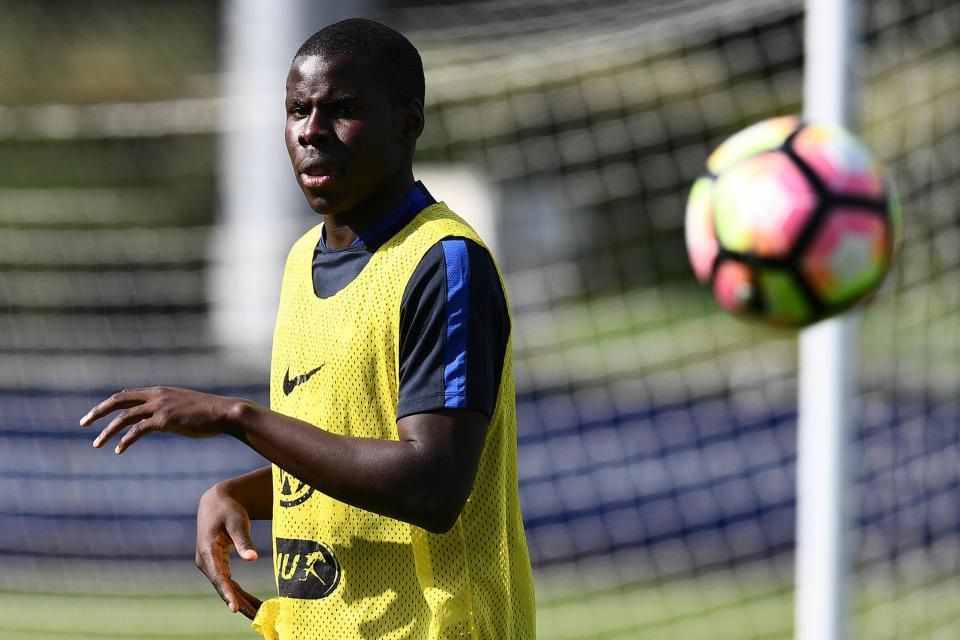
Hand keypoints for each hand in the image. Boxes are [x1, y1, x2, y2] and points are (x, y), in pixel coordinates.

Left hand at [79, 386, 239, 453]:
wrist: (225, 413)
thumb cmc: (209, 413)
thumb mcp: (186, 406)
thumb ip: (171, 408)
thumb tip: (165, 418)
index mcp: (160, 391)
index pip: (126, 395)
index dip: (109, 404)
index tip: (96, 414)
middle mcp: (157, 395)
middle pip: (118, 401)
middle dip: (98, 412)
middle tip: (82, 423)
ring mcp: (161, 406)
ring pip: (124, 417)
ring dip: (107, 432)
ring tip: (96, 444)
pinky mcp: (166, 419)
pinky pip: (138, 430)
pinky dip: (125, 440)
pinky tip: (119, 450)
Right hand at [196, 484, 262, 619]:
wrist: (216, 502)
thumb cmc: (227, 509)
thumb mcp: (237, 521)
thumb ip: (243, 541)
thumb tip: (253, 558)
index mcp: (207, 551)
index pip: (218, 577)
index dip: (227, 593)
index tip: (235, 608)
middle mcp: (206, 562)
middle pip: (223, 587)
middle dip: (239, 604)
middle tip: (257, 618)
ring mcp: (211, 565)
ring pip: (227, 588)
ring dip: (242, 601)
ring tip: (260, 615)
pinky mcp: (218, 565)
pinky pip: (230, 583)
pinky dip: (241, 594)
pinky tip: (254, 604)